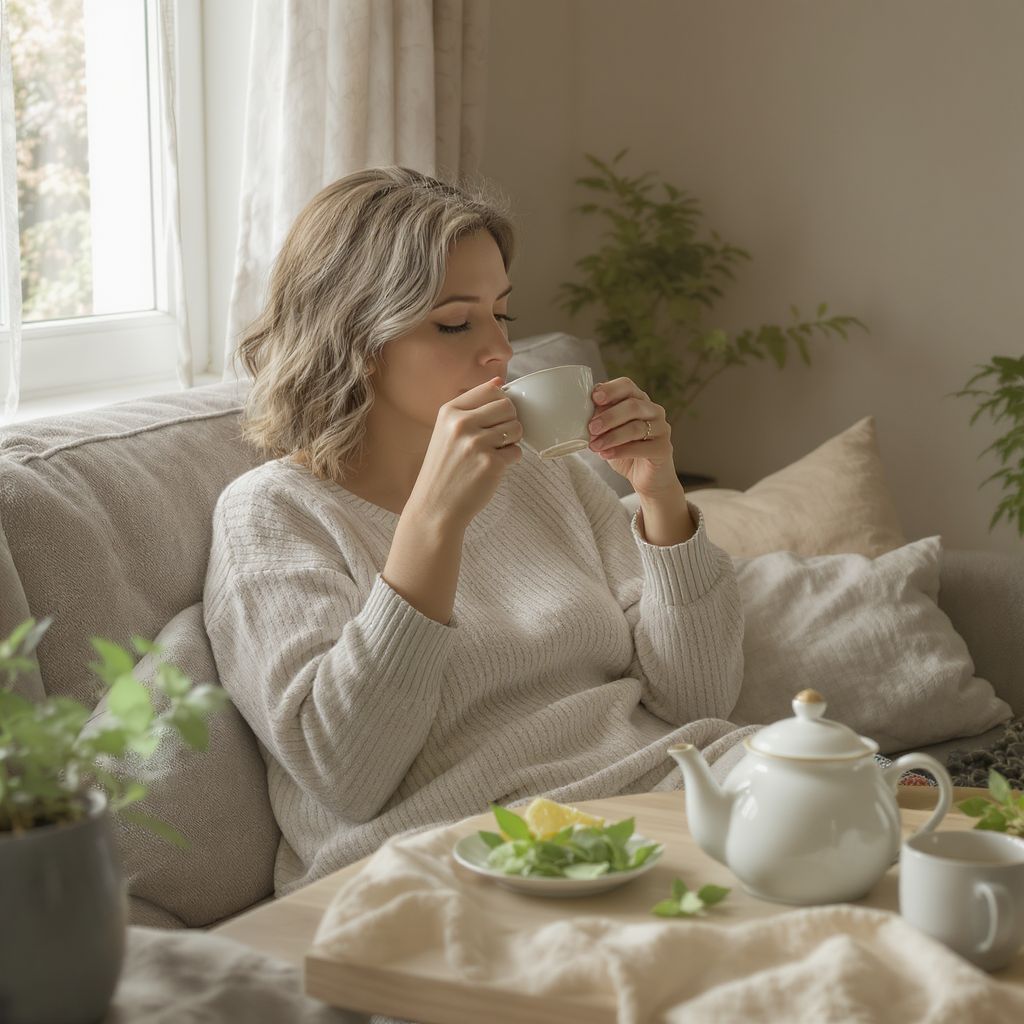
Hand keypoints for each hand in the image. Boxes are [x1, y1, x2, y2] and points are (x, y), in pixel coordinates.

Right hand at [407, 377, 522, 529]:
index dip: (499, 403)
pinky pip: (517, 452)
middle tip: (496, 439)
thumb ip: (471, 407)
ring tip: (493, 453)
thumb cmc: (444, 469)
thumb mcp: (446, 432)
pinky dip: (509, 461)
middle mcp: (461, 424)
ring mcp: (476, 444)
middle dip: (509, 421)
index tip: (492, 419)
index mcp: (449, 412)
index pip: (490, 389)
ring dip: (511, 442)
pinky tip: (491, 468)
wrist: (434, 507)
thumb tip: (499, 383)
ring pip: (516, 428)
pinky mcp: (491, 464)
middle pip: (508, 406)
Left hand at [587, 377, 678, 497]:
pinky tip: (606, 455)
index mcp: (639, 400)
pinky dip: (621, 451)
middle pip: (633, 405)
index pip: (627, 386)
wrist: (644, 478)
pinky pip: (642, 447)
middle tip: (591, 428)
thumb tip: (578, 412)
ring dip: (612, 436)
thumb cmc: (624, 450)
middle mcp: (653, 411)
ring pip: (636, 427)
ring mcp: (662, 429)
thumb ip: (598, 419)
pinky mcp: (664, 449)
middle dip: (609, 416)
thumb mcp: (607, 432)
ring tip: (594, 446)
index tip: (594, 398)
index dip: (611, 390)